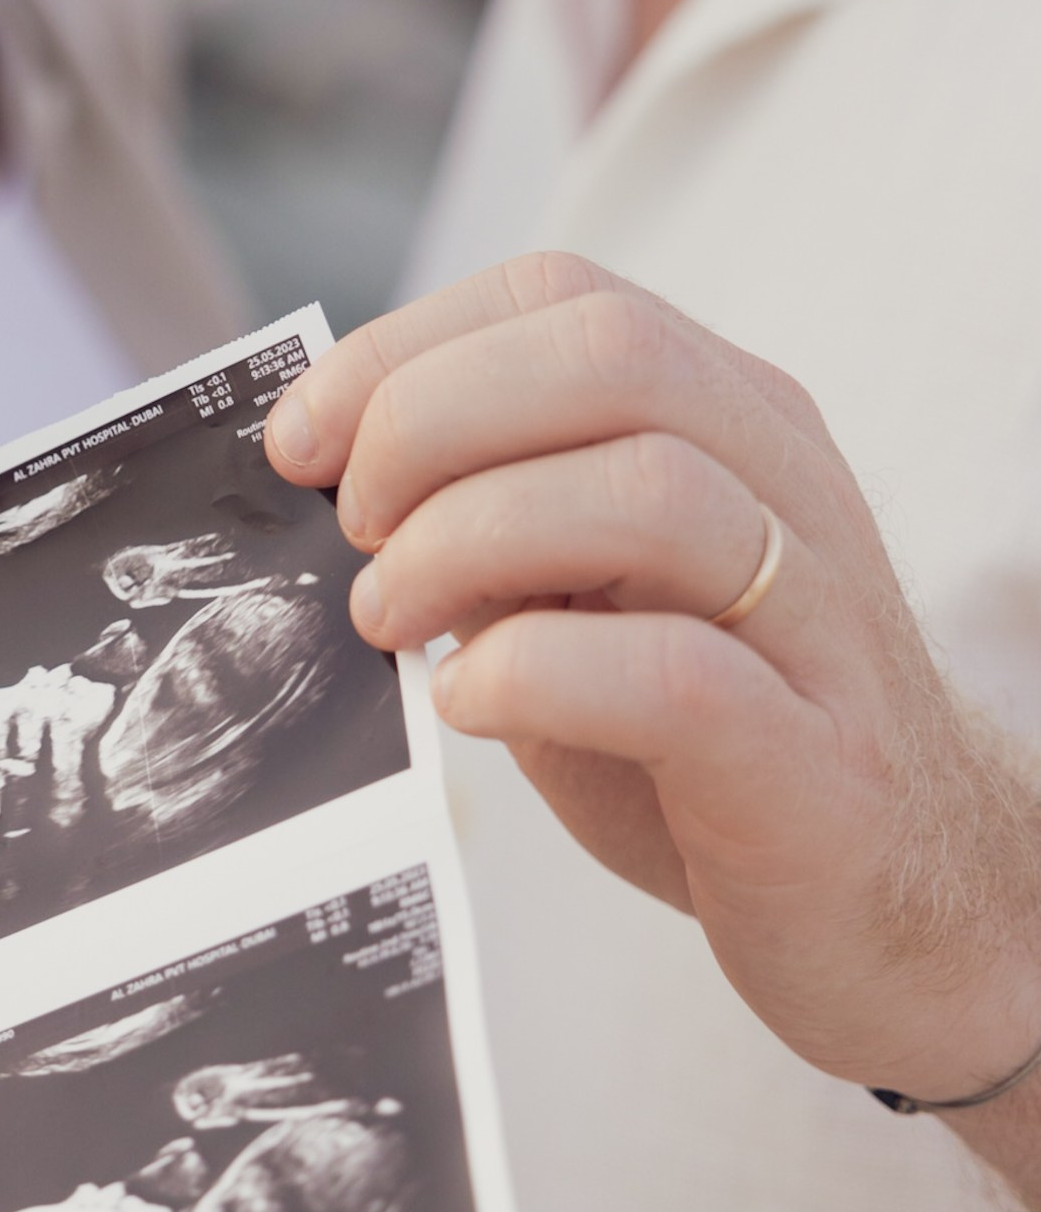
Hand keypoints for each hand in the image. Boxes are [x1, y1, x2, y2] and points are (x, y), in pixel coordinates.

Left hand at [265, 255, 1040, 1112]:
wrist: (911, 915)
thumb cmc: (712, 747)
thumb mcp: (591, 600)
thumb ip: (493, 524)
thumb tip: (326, 481)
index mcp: (730, 420)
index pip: (562, 296)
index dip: (404, 348)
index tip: (299, 441)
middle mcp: (789, 486)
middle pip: (609, 354)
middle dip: (431, 420)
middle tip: (353, 530)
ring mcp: (818, 621)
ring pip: (648, 491)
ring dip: (466, 540)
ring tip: (388, 619)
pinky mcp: (819, 764)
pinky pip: (680, 676)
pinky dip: (540, 673)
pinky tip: (470, 703)